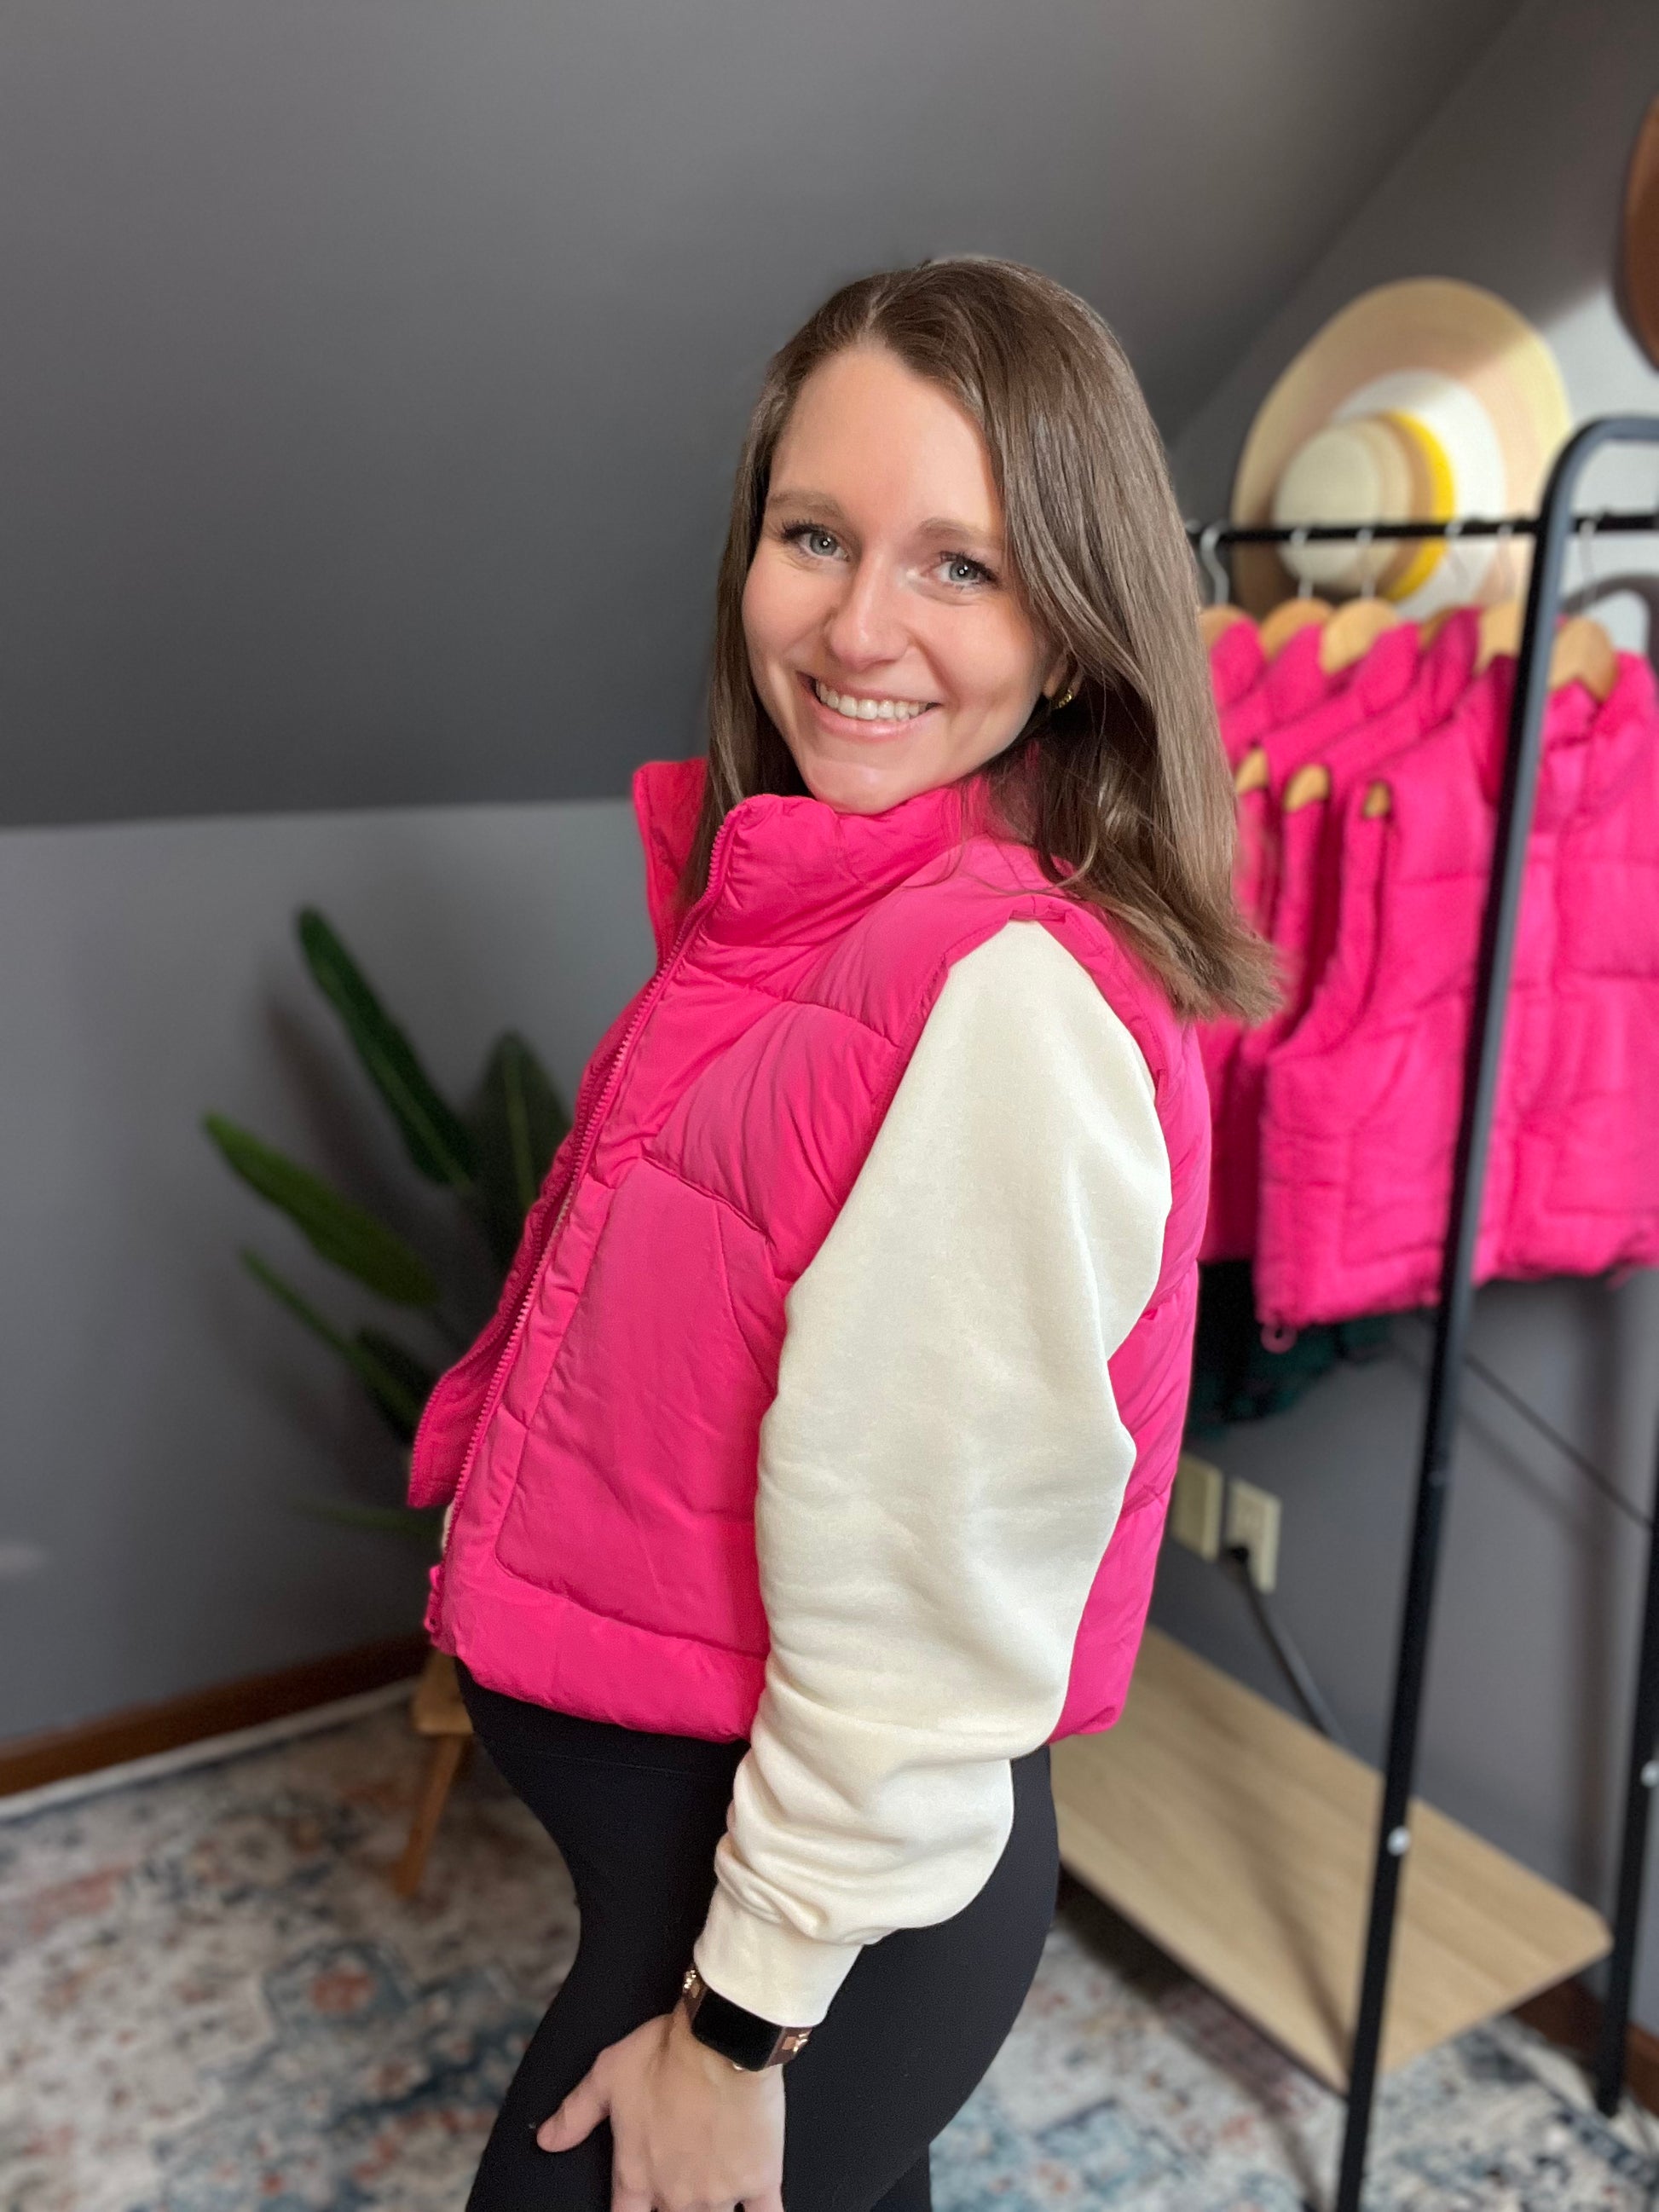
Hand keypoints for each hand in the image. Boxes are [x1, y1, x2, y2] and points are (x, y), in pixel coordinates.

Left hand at [537, 2004, 785, 2211]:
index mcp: (636, 2175)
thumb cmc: (664, 2051)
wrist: (723, 2037)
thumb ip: (575, 2114)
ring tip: (708, 2201)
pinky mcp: (759, 2179)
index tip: (639, 2210)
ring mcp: (719, 2192)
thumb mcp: (607, 2075)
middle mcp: (675, 2195)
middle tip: (677, 2194)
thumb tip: (545, 2140)